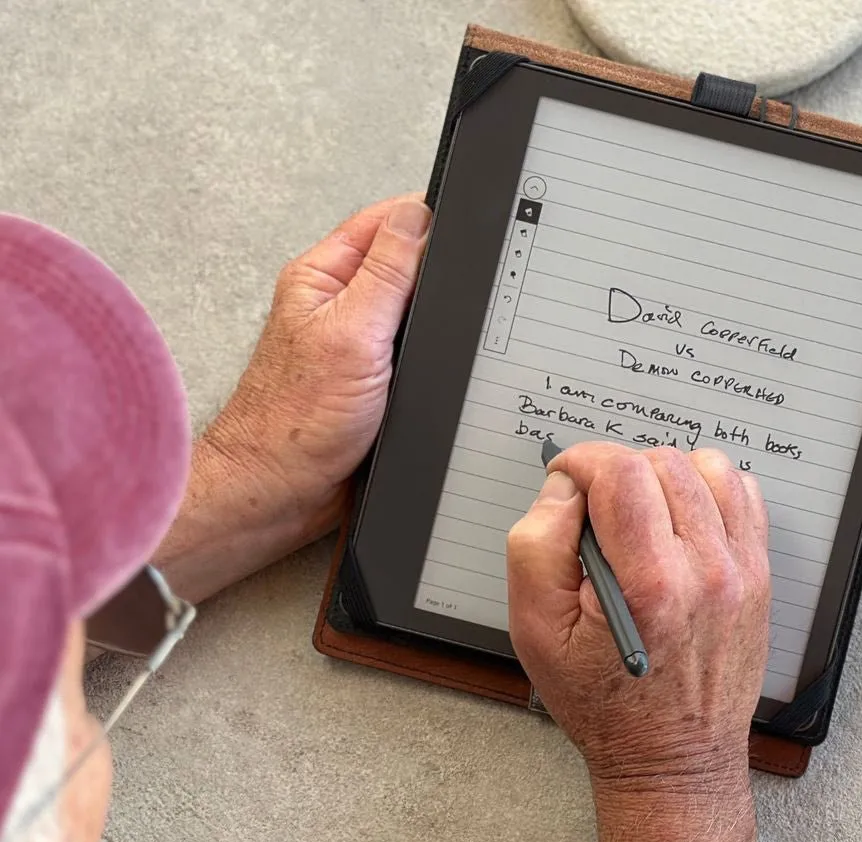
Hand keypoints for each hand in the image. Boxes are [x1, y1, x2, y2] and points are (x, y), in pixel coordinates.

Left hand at [154, 195, 429, 603]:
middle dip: (438, 274)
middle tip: (465, 289)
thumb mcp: (352, 332)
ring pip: (412, 312)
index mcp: (324, 276)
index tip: (466, 233)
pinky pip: (412, 353)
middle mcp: (339, 305)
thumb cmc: (295, 422)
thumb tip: (417, 215)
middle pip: (404, 265)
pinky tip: (439, 363)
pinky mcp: (372, 381)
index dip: (428, 221)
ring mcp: (356, 343)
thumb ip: (387, 272)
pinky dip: (430, 355)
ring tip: (449, 330)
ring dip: (435, 319)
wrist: (282, 492)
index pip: (385, 222)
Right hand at [507, 442, 770, 787]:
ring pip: (706, 468)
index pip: (621, 471)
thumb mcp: (536, 631)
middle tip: (596, 511)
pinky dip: (707, 490)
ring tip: (640, 515)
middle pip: (661, 463)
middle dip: (617, 471)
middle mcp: (706, 571)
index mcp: (648, 584)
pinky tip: (680, 521)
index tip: (566, 478)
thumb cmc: (603, 703)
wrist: (673, 757)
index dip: (581, 460)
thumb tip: (564, 489)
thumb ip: (536, 545)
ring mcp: (741, 571)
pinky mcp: (759, 575)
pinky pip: (743, 493)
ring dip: (663, 476)